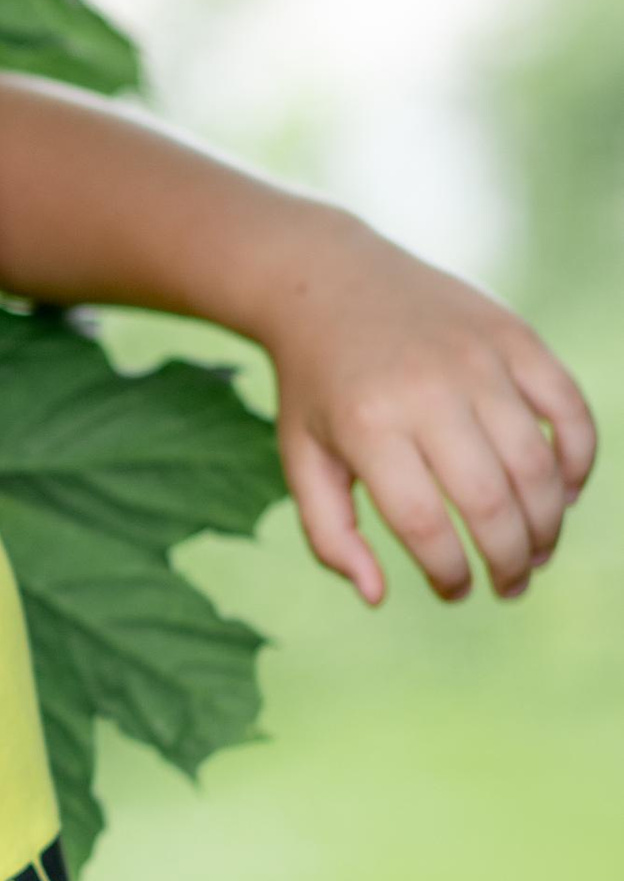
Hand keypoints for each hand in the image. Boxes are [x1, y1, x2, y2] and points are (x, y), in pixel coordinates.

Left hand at [264, 223, 596, 604]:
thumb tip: (378, 598)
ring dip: (549, 521)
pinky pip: (569, 406)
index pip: (425, 522)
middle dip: (510, 560)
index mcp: (367, 425)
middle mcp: (427, 390)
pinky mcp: (514, 335)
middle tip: (511, 586)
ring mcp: (477, 358)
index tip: (456, 593)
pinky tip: (565, 493)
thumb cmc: (317, 387)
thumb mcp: (301, 459)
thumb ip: (329, 535)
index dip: (449, 572)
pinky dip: (579, 457)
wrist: (331, 282)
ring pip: (538, 461)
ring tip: (537, 553)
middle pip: (491, 498)